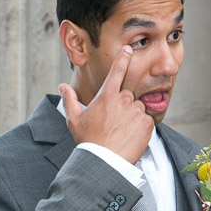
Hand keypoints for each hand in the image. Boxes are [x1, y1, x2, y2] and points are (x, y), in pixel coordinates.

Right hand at [59, 46, 153, 163]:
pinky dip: (141, 127)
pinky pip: (147, 120)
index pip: (117, 71)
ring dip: (133, 117)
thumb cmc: (89, 141)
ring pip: (138, 108)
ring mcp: (136, 111)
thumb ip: (69, 100)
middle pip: (128, 96)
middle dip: (124, 106)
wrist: (105, 161)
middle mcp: (123, 100)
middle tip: (115, 124)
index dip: (123, 58)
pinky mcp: (147, 123)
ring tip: (122, 132)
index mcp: (106, 95)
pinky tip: (131, 136)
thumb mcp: (75, 120)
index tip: (129, 49)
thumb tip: (63, 87)